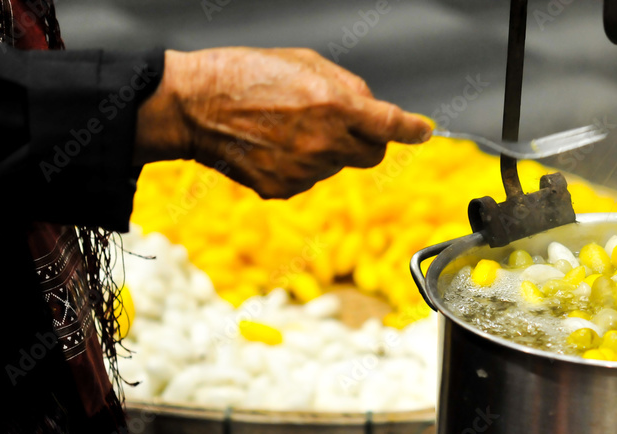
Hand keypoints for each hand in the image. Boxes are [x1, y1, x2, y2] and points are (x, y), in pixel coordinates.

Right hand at [134, 47, 431, 198]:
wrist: (193, 106)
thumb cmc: (244, 74)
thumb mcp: (303, 61)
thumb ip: (346, 85)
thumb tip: (371, 107)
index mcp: (334, 106)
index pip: (390, 125)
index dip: (412, 129)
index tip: (422, 131)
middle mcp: (324, 143)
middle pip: (372, 155)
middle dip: (367, 140)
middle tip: (341, 123)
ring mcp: (305, 171)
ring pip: (338, 166)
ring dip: (328, 150)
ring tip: (289, 127)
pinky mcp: (285, 189)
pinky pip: (310, 180)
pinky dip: (301, 166)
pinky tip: (274, 146)